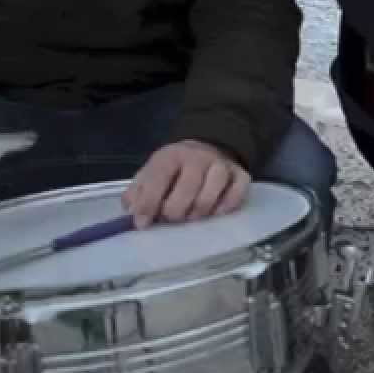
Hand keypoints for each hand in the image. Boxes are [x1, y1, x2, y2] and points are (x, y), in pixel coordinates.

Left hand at [122, 140, 249, 228]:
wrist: (206, 149)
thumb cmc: (174, 170)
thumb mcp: (151, 173)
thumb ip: (138, 192)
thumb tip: (132, 211)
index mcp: (172, 155)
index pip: (158, 178)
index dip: (148, 203)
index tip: (142, 223)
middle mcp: (198, 157)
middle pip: (186, 189)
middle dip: (174, 211)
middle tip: (171, 217)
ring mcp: (222, 166)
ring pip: (210, 195)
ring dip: (197, 213)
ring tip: (190, 216)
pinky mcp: (241, 175)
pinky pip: (235, 195)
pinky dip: (224, 208)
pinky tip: (214, 211)